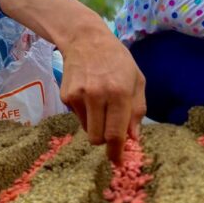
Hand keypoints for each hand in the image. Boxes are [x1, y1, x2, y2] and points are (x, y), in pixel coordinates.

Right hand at [59, 27, 146, 163]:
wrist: (86, 40)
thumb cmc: (117, 60)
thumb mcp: (137, 80)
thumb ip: (137, 110)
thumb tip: (133, 138)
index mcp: (119, 93)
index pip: (115, 133)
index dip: (116, 152)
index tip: (117, 162)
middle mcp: (97, 96)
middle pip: (97, 138)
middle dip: (105, 141)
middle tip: (111, 131)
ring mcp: (79, 96)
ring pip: (87, 130)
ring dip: (96, 126)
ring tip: (101, 105)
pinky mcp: (66, 96)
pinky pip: (78, 117)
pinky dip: (86, 114)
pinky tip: (90, 95)